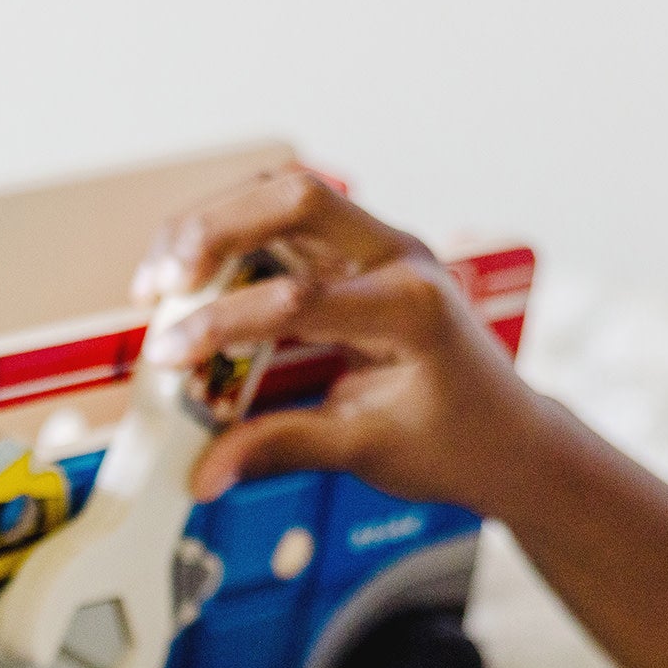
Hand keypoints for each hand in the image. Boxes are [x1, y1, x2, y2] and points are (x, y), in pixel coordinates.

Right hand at [130, 168, 549, 512]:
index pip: (299, 296)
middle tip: (159, 286)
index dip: (223, 323)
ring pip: (287, 194)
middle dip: (214, 230)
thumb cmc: (455, 445)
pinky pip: (291, 219)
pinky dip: (236, 237)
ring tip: (161, 276)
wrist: (509, 438)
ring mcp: (383, 247)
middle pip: (296, 197)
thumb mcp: (366, 451)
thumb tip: (204, 473)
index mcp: (411, 308)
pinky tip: (195, 276)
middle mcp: (400, 257)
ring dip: (216, 223)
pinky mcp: (362, 253)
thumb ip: (281, 450)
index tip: (169, 357)